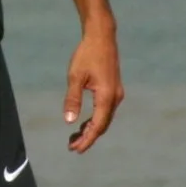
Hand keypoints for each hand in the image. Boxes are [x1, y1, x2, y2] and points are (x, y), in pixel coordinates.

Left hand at [63, 20, 123, 152]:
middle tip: (72, 147)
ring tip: (75, 137)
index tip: (75, 149)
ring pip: (105, 119)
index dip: (87, 140)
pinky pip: (106, 111)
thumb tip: (68, 121)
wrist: (102, 37)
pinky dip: (95, 120)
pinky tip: (84, 123)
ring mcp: (116, 94)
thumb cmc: (86, 54)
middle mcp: (115, 98)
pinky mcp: (114, 89)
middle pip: (103, 125)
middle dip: (88, 138)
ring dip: (91, 129)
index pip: (97, 126)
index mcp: (106, 96)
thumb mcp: (75, 77)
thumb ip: (72, 99)